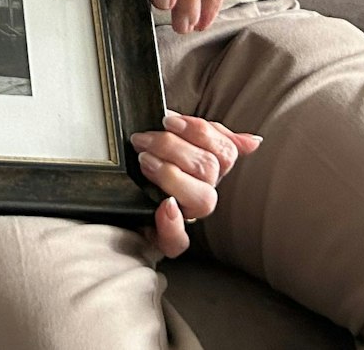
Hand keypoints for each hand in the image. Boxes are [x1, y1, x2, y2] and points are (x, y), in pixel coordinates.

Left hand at [130, 111, 262, 257]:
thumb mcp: (170, 139)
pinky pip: (178, 242)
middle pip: (210, 171)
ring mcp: (184, 216)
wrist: (109, 189)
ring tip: (143, 160)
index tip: (169, 120)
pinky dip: (173, 224)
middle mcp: (200, 193)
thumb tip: (253, 142)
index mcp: (207, 171)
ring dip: (172, 175)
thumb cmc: (144, 159)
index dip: (201, 132)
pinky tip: (165, 206)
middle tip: (142, 139)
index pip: (225, 153)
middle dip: (174, 147)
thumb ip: (207, 136)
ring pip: (203, 200)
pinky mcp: (163, 238)